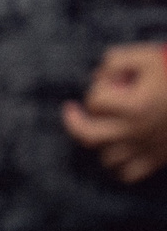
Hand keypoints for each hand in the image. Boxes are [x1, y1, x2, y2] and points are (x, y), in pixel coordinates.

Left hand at [62, 44, 166, 183]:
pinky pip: (127, 174)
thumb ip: (117, 60)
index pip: (95, 100)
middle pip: (88, 135)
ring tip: (108, 127)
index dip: (98, 87)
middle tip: (72, 110)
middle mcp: (137, 131)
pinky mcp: (158, 159)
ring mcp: (147, 148)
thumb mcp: (149, 56)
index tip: (113, 81)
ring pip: (107, 157)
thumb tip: (97, 76)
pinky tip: (123, 149)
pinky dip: (120, 165)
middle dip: (76, 121)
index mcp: (135, 105)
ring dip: (102, 142)